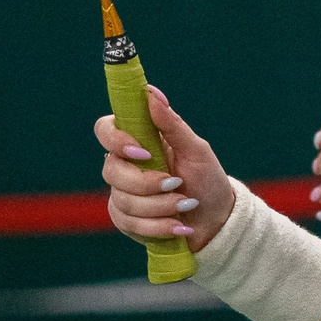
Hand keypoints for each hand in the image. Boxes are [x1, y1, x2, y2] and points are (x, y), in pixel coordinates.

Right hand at [96, 85, 236, 251]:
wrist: (216, 220)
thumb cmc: (207, 180)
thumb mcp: (197, 150)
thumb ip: (173, 124)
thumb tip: (152, 94)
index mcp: (139, 141)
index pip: (105, 129)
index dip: (116, 141)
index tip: (143, 153)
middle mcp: (125, 164)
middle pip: (111, 170)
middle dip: (146, 183)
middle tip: (176, 184)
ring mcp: (122, 192)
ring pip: (122, 200)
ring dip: (159, 207)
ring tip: (185, 206)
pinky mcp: (125, 218)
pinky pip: (128, 223)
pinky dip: (157, 226)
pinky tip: (177, 225)